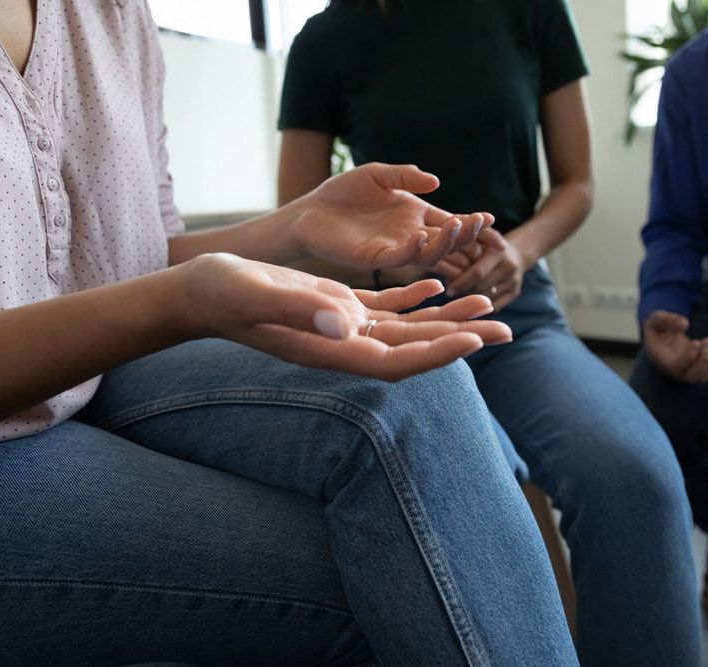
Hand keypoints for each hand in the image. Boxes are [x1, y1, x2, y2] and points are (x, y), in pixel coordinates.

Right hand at [179, 253, 511, 380]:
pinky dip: (412, 298)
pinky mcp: (334, 306)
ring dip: (445, 317)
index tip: (475, 340)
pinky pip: (383, 307)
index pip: (395, 360)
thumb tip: (347, 322)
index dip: (437, 354)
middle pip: (412, 348)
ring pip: (405, 328)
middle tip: (506, 329)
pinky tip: (435, 283)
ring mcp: (339, 326)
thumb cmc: (221, 294)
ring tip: (485, 305)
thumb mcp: (256, 295)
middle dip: (459, 339)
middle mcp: (341, 344)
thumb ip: (299, 309)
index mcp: (329, 349)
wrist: (201, 291)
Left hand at [292, 163, 490, 269]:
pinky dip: (414, 249)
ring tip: (457, 227)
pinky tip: (421, 236)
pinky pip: (400, 258)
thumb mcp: (377, 174)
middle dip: (466, 234)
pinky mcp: (375, 258)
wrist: (310, 210)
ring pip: (429, 255)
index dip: (469, 223)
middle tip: (479, 223)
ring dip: (445, 243)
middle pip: (446, 241)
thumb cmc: (343, 192)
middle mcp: (410, 235)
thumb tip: (435, 181)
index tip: (488, 217)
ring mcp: (394, 249)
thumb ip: (405, 177)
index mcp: (414, 216)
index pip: (449, 222)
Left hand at [442, 229, 526, 309]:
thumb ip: (461, 246)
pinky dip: (483, 304)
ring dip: (473, 298)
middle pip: (482, 287)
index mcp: (498, 252)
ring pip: (488, 297)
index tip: (448, 288)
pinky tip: (474, 301)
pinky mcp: (516, 292)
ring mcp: (514, 280)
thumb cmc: (486, 245)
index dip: (461, 282)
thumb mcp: (477, 239)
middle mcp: (509, 266)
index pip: (478, 272)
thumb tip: (438, 262)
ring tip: (461, 295)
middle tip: (451, 293)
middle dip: (465, 291)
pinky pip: (497, 306)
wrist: (518, 252)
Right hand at [642, 310, 707, 382]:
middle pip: (692, 376)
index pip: (675, 367)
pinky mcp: (699, 374)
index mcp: (662, 360)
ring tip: (707, 341)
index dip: (688, 357)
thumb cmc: (658, 329)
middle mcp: (674, 372)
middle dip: (704, 358)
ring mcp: (687, 376)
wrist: (662, 339)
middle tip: (706, 340)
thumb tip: (684, 324)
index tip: (696, 342)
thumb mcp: (656, 319)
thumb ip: (667, 320)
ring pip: (705, 377)